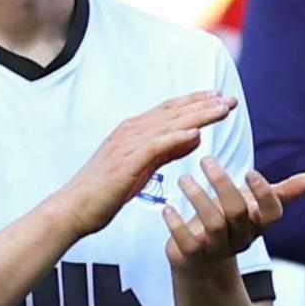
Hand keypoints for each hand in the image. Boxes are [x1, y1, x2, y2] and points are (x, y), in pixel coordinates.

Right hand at [56, 92, 229, 236]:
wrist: (74, 208)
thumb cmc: (106, 191)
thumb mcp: (144, 167)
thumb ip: (168, 150)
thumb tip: (195, 136)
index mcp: (134, 131)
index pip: (171, 111)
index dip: (196, 102)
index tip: (220, 97)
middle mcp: (131, 131)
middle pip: (174, 112)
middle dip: (204, 104)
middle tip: (230, 99)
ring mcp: (127, 145)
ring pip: (169, 125)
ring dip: (197, 115)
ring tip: (222, 109)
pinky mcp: (125, 163)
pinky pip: (155, 147)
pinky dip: (176, 137)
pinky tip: (196, 133)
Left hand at [164, 156, 304, 269]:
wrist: (200, 260)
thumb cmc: (229, 223)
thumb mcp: (254, 206)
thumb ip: (281, 192)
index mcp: (257, 224)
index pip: (272, 213)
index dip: (264, 194)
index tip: (250, 172)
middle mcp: (241, 238)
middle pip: (237, 211)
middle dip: (222, 184)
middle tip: (206, 160)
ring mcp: (217, 249)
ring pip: (213, 224)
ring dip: (197, 197)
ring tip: (183, 178)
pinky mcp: (193, 256)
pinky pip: (187, 242)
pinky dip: (176, 223)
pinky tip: (168, 206)